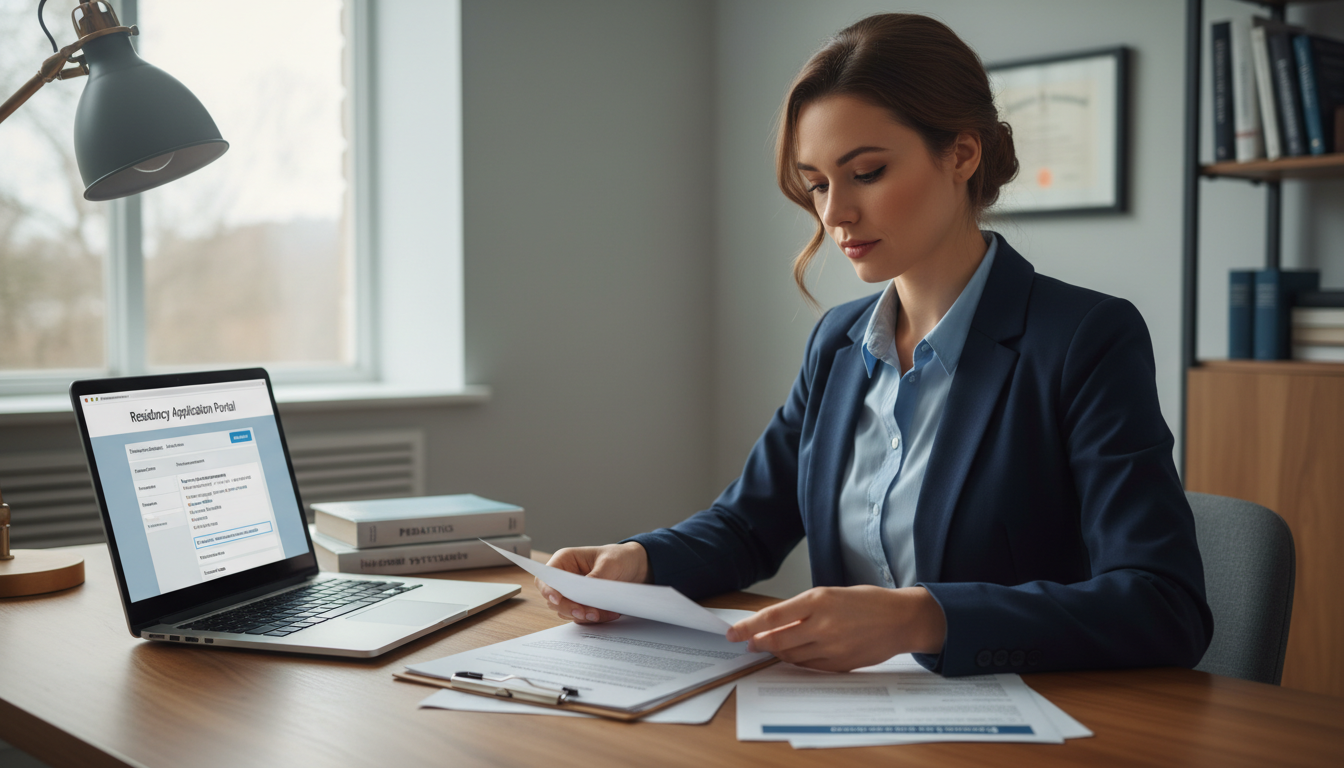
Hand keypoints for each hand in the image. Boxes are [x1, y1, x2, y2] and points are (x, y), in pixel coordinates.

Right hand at [536, 542, 650, 623]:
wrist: (636, 567)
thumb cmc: (619, 557)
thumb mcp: (609, 563)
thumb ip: (595, 578)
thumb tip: (583, 593)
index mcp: (565, 560)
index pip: (547, 577)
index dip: (548, 590)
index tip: (557, 600)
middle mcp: (565, 578)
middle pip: (554, 599)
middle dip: (570, 608)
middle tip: (585, 613)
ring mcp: (573, 593)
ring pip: (567, 611)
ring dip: (583, 615)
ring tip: (601, 614)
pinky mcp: (583, 604)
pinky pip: (581, 616)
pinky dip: (594, 618)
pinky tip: (610, 614)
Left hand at [725, 585, 946, 671]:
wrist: (901, 620)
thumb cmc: (866, 602)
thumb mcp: (831, 595)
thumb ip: (803, 610)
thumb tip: (773, 623)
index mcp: (818, 600)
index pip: (772, 617)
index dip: (748, 627)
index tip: (733, 632)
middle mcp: (822, 625)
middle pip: (777, 641)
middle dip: (758, 644)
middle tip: (748, 644)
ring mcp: (831, 648)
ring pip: (791, 656)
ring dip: (777, 653)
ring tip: (771, 647)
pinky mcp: (839, 665)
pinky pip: (809, 666)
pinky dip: (798, 661)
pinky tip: (796, 654)